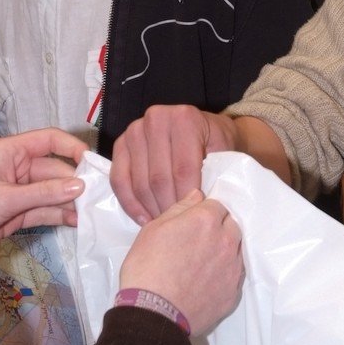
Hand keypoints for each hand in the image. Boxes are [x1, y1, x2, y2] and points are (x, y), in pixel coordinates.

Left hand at [0, 128, 86, 242]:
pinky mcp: (18, 214)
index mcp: (11, 152)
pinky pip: (44, 211)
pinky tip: (76, 221)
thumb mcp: (5, 198)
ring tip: (92, 212)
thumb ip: (43, 193)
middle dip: (75, 182)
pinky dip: (59, 216)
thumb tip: (79, 187)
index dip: (71, 148)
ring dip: (70, 202)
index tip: (92, 162)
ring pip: (51, 193)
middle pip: (54, 170)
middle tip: (99, 195)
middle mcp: (18, 169)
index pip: (48, 140)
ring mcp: (19, 192)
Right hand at [110, 104, 236, 222]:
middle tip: (178, 226)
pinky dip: (130, 203)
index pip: (183, 168)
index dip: (186, 198)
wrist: (204, 129)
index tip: (192, 218)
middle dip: (168, 207)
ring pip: (139, 182)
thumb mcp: (224, 153)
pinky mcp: (120, 143)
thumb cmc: (216, 144)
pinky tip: (144, 218)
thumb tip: (201, 206)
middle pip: (159, 178)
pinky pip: (119, 180)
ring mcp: (135, 130)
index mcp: (185, 118)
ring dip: (150, 208)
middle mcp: (156, 118)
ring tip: (164, 224)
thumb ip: (215, 174)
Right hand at [120, 188, 243, 334]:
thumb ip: (179, 208)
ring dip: (225, 250)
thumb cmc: (146, 268)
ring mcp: (232, 268)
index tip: (194, 224)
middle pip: (231, 225)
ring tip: (204, 263)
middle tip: (199, 242)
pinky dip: (225, 274)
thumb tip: (197, 196)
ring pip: (237, 249)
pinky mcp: (233, 292)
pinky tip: (209, 281)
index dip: (205, 213)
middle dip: (219, 228)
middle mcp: (226, 240)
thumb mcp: (153, 229)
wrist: (152, 314)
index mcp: (206, 220)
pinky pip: (235, 275)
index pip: (217, 205)